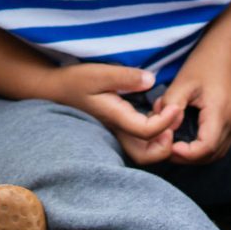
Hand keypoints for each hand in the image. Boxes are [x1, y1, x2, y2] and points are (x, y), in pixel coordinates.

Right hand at [48, 63, 181, 164]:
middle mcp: (117, 131)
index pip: (147, 131)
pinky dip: (154, 134)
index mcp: (115, 118)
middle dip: (165, 145)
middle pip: (145, 156)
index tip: (175, 105)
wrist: (55, 90)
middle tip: (174, 122)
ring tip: (168, 117)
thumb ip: (125, 77)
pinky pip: (140, 141)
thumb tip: (151, 81)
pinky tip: (156, 113)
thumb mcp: (99, 73)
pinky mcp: (117, 129)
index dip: (166, 121)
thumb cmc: (75, 81)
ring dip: (161, 141)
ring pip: (143, 152)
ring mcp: (117, 133)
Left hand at [158, 34, 230, 164]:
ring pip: (218, 152)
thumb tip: (165, 127)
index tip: (168, 146)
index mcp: (220, 113)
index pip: (207, 147)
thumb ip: (171, 105)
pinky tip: (186, 140)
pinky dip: (204, 148)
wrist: (227, 49)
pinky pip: (220, 143)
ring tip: (174, 147)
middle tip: (165, 150)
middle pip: (213, 155)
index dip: (187, 153)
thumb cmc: (204, 63)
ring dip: (196, 156)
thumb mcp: (182, 82)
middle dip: (188, 158)